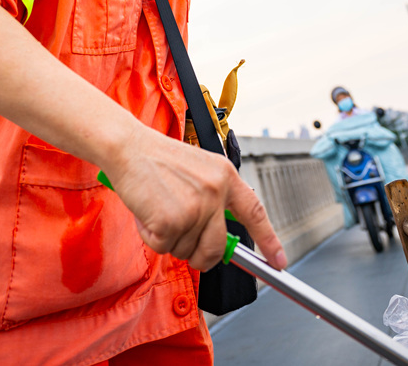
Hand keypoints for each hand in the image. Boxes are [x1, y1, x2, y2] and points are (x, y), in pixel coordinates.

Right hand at [106, 127, 286, 272]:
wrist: (128, 147)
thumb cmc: (157, 159)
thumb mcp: (198, 170)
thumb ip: (213, 199)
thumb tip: (218, 240)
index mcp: (225, 175)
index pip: (255, 212)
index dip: (269, 239)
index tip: (279, 261)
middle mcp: (215, 192)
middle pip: (217, 247)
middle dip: (200, 255)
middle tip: (179, 238)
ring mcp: (194, 207)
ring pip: (186, 249)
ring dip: (169, 238)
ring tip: (158, 207)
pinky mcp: (171, 221)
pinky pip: (163, 247)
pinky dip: (150, 236)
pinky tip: (147, 211)